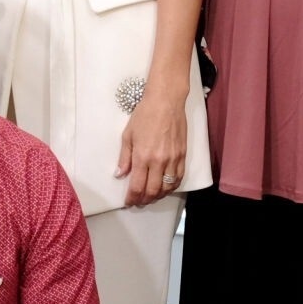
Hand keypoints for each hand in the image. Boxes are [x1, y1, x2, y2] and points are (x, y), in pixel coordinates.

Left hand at [114, 83, 186, 206]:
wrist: (166, 101)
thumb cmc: (144, 115)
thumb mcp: (128, 135)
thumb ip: (124, 158)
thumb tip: (120, 174)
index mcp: (142, 156)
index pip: (137, 186)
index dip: (132, 198)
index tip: (129, 202)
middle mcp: (159, 161)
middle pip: (153, 191)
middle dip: (144, 200)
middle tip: (139, 201)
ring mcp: (173, 159)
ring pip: (167, 187)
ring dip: (158, 196)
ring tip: (151, 196)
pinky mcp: (183, 155)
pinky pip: (179, 178)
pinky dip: (172, 187)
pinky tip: (165, 187)